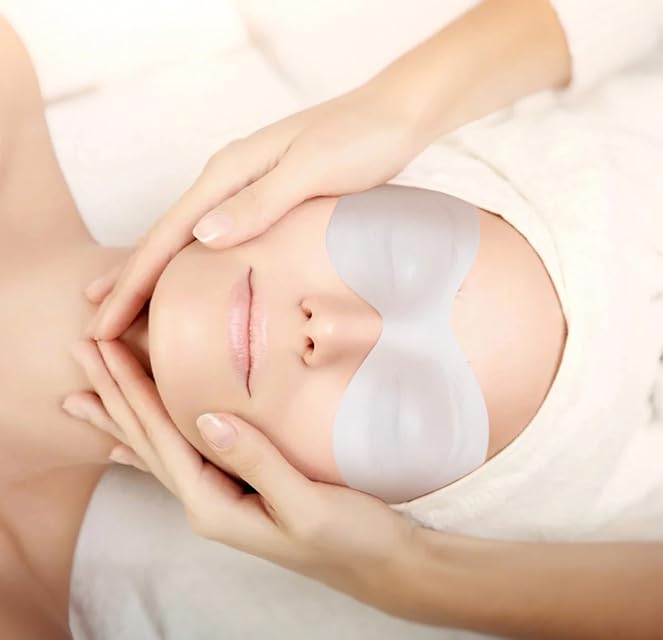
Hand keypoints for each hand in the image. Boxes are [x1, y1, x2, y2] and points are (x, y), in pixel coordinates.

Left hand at [64, 340, 422, 613]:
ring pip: (158, 448)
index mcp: (215, 506)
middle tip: (80, 353)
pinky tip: (126, 447)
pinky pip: (182, 459)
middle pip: (148, 441)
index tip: (102, 348)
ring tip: (84, 396)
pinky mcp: (238, 491)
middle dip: (114, 396)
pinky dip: (151, 443)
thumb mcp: (306, 504)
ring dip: (123, 416)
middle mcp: (207, 504)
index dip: (130, 391)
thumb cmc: (350, 536)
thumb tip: (206, 417)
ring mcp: (220, 500)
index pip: (161, 438)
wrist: (379, 564)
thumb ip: (257, 463)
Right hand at [86, 81, 429, 338]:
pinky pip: (215, 238)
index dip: (133, 281)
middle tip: (96, 327)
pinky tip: (190, 280)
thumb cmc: (360, 141)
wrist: (394, 116)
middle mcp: (229, 181)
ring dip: (152, 274)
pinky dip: (191, 264)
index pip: (167, 235)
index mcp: (230, 174)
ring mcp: (246, 190)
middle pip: (165, 238)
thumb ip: (259, 202)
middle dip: (129, 283)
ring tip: (125, 307)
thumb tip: (201, 236)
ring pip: (185, 239)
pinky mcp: (267, 200)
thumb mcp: (311, 169)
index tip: (102, 320)